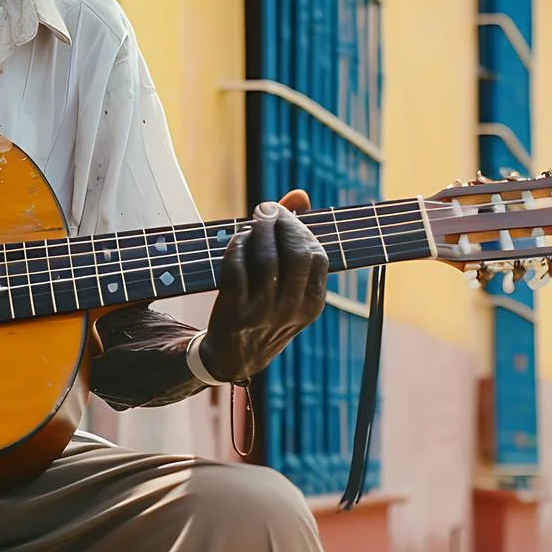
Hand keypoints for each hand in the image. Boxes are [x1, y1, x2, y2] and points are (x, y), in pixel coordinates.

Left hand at [199, 189, 328, 383]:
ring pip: (266, 261)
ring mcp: (263, 313)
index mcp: (312, 304)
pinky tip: (238, 239)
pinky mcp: (235, 313)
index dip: (302, 228)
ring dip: (259, 231)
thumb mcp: (289, 285)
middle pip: (297, 255)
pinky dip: (237, 247)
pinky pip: (236, 271)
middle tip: (267, 209)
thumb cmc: (266, 310)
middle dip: (283, 224)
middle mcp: (292, 310)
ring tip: (254, 220)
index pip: (317, 257)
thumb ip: (295, 238)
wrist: (234, 357)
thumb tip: (301, 194)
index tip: (286, 214)